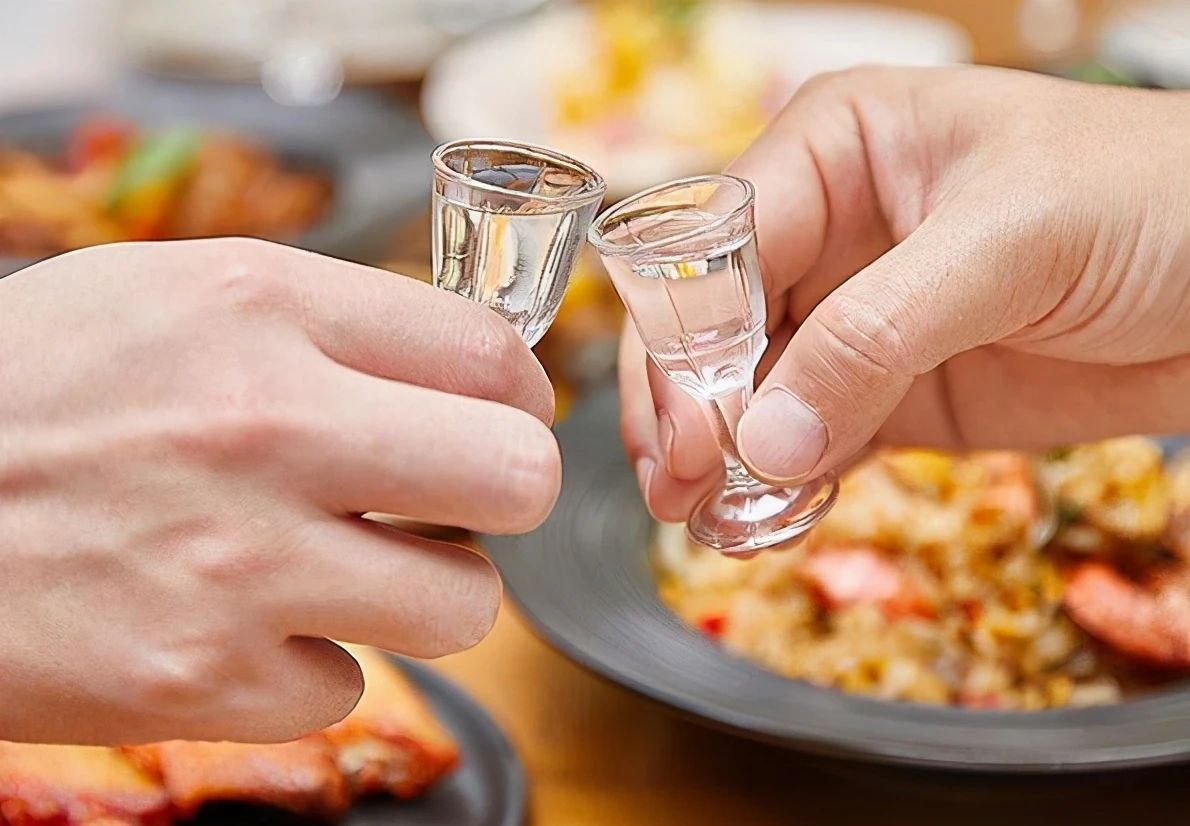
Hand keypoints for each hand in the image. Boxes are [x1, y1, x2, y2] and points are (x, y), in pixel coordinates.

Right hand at [0, 238, 559, 743]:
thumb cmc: (39, 391)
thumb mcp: (180, 297)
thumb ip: (335, 322)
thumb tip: (473, 366)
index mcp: (261, 308)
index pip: (490, 354)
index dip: (521, 393)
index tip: (505, 414)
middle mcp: (263, 428)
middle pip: (518, 477)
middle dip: (506, 491)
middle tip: (457, 495)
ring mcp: (237, 568)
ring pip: (466, 603)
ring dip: (427, 589)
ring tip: (352, 564)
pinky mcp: (201, 682)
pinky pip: (350, 685)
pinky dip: (314, 660)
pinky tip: (248, 622)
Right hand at [620, 65, 1189, 521]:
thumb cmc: (1153, 199)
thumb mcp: (1009, 242)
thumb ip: (878, 333)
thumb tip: (769, 435)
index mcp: (835, 150)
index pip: (716, 242)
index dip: (685, 334)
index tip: (686, 426)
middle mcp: (827, 234)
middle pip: (712, 326)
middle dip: (688, 405)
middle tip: (680, 485)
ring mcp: (854, 321)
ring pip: (751, 394)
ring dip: (726, 459)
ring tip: (708, 520)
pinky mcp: (890, 395)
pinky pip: (812, 443)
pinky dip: (785, 485)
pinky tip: (764, 521)